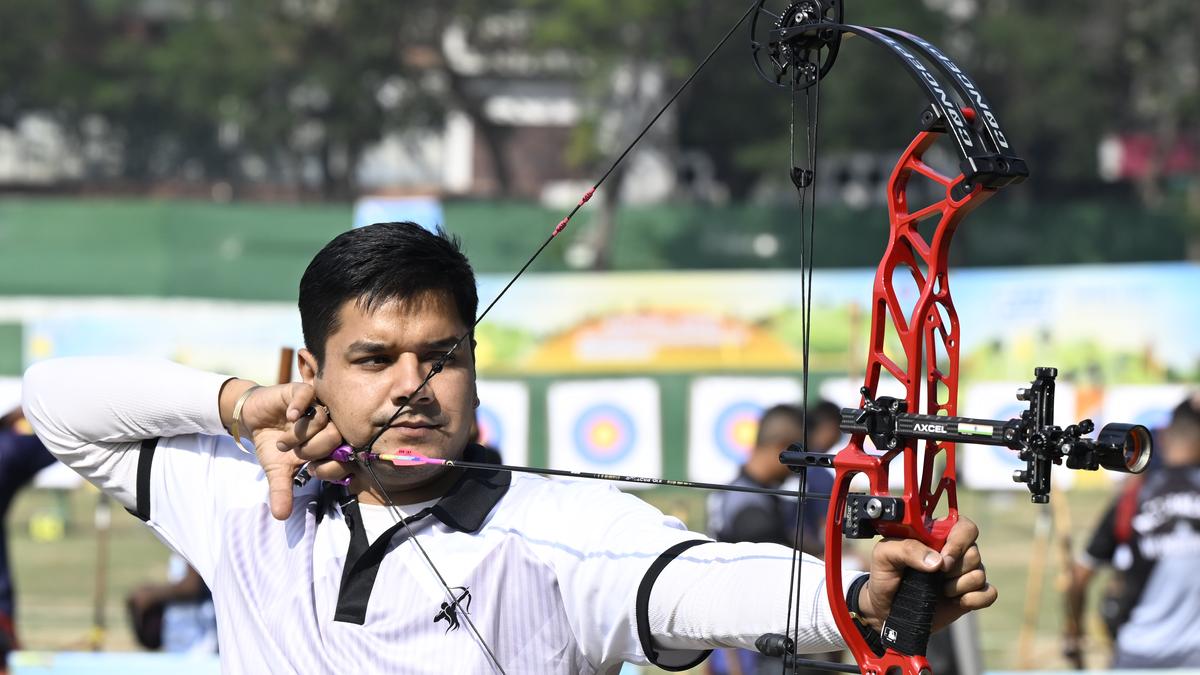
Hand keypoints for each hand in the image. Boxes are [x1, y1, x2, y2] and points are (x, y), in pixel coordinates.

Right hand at [223, 381, 344, 518]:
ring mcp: (315, 407)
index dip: (327, 466)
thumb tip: (280, 517)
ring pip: (323, 419)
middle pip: (336, 437)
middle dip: (312, 449)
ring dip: (300, 434)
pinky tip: (289, 416)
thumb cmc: (271, 444)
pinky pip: (308, 396)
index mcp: (327, 445)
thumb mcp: (276, 471)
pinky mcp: (300, 392)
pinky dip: (300, 407)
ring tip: (284, 442)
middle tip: (293, 453)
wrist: (254, 419)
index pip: (343, 455)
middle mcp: (326, 426)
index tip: (309, 470)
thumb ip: (282, 491)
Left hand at [858, 517, 996, 631]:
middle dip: (955, 568)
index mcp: (936, 535)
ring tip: (939, 590)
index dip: (959, 541)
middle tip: (935, 576)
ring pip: (980, 573)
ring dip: (959, 586)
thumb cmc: (885, 576)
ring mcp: (963, 574)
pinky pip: (989, 593)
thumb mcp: (885, 555)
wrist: (885, 610)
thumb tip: (937, 561)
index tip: (943, 559)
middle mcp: (954, 552)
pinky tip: (955, 601)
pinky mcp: (969, 595)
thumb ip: (907, 549)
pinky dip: (975, 599)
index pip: (965, 526)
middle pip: (974, 552)